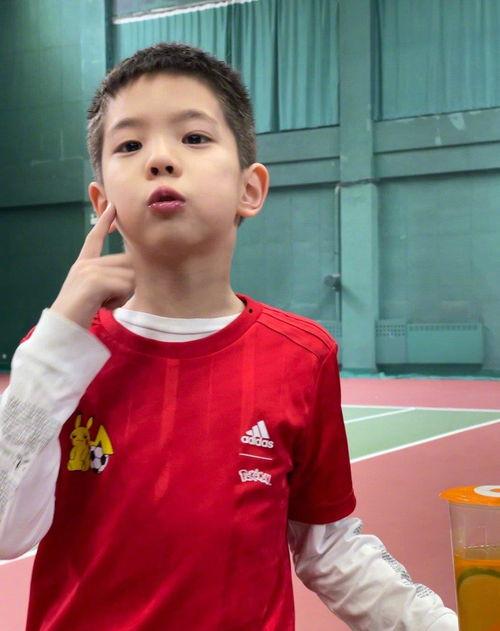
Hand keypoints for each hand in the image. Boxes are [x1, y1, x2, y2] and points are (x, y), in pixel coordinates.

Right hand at [50, 203, 135, 328]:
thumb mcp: (95, 292)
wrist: (63, 328)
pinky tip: (102, 306)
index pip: (94, 238)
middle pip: (126, 265)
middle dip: (126, 285)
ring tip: (103, 304)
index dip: (104, 222)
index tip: (113, 206)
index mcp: (83, 264)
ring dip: (123, 295)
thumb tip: (134, 271)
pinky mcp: (95, 280)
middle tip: (106, 301)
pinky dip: (119, 300)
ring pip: (129, 277)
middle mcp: (86, 263)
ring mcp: (89, 270)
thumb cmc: (80, 315)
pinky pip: (124, 286)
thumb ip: (110, 278)